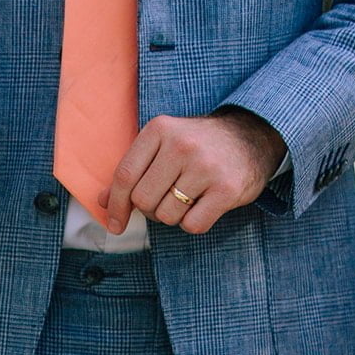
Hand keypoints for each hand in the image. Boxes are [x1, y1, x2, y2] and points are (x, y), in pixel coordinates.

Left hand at [100, 109, 285, 235]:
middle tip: (167, 199)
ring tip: (188, 197)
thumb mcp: (163, 146)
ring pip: (167, 216)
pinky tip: (204, 205)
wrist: (252, 136)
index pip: (125, 176)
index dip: (116, 205)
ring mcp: (205, 166)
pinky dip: (193, 223)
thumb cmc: (198, 146)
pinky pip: (192, 225)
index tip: (115, 225)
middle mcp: (182, 145)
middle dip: (151, 209)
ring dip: (173, 216)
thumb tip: (102, 202)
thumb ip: (133, 170)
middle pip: (144, 201)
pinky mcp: (226, 189)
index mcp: (160, 129)